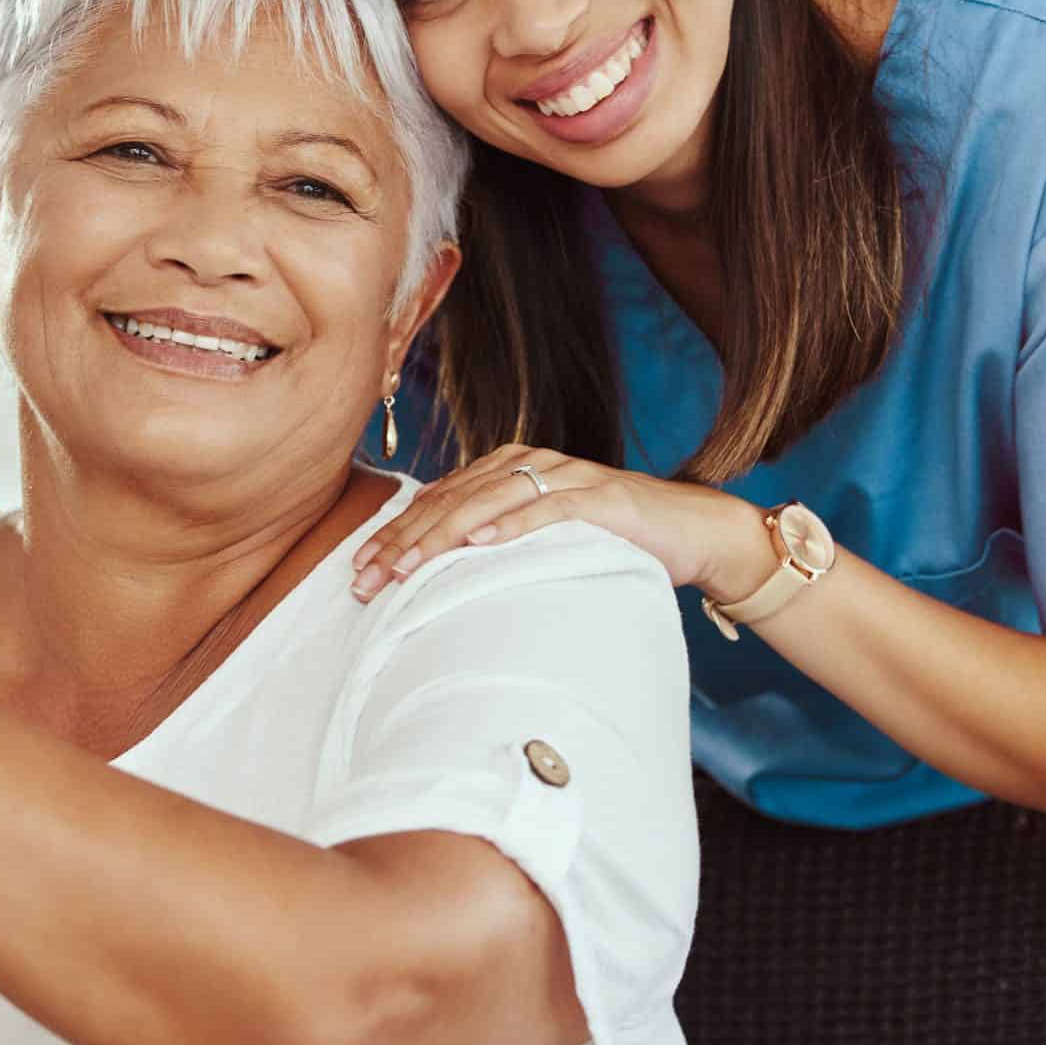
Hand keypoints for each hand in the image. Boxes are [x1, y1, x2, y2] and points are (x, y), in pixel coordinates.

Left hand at [347, 444, 774, 601]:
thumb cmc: (606, 542)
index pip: (435, 502)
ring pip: (488, 501)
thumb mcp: (538, 542)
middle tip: (366, 580)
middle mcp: (527, 465)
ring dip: (443, 535)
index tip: (357, 574)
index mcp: (504, 471)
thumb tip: (430, 580)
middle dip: (403, 541)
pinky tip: (481, 543)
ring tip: (407, 566)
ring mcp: (564, 477)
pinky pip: (548, 508)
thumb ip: (492, 545)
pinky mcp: (599, 498)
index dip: (393, 537)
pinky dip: (512, 524)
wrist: (688, 530)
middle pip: (450, 502)